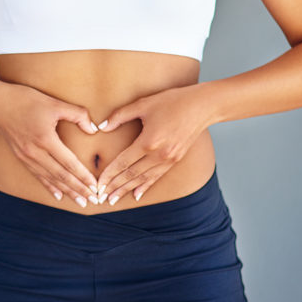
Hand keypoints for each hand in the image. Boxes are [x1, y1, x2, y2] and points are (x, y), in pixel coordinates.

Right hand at [0, 82, 99, 207]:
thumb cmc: (25, 100)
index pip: (69, 163)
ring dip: (67, 191)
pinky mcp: (21, 158)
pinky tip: (59, 196)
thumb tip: (93, 129)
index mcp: (45, 139)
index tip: (95, 186)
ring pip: (51, 179)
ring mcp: (27, 157)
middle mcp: (35, 152)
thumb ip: (77, 115)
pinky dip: (50, 187)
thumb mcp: (54, 103)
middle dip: (79, 189)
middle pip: (61, 176)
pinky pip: (38, 176)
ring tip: (80, 201)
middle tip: (94, 200)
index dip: (83, 176)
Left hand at [95, 84, 211, 205]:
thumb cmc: (173, 101)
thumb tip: (102, 127)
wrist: (203, 106)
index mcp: (149, 141)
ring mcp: (168, 159)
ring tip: (114, 199)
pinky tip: (136, 195)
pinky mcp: (175, 160)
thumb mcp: (143, 104)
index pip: (123, 163)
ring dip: (127, 190)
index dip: (109, 174)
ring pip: (143, 179)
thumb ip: (120, 116)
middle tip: (101, 197)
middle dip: (115, 187)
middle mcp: (159, 155)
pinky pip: (156, 177)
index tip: (98, 184)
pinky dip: (145, 186)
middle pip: (131, 175)